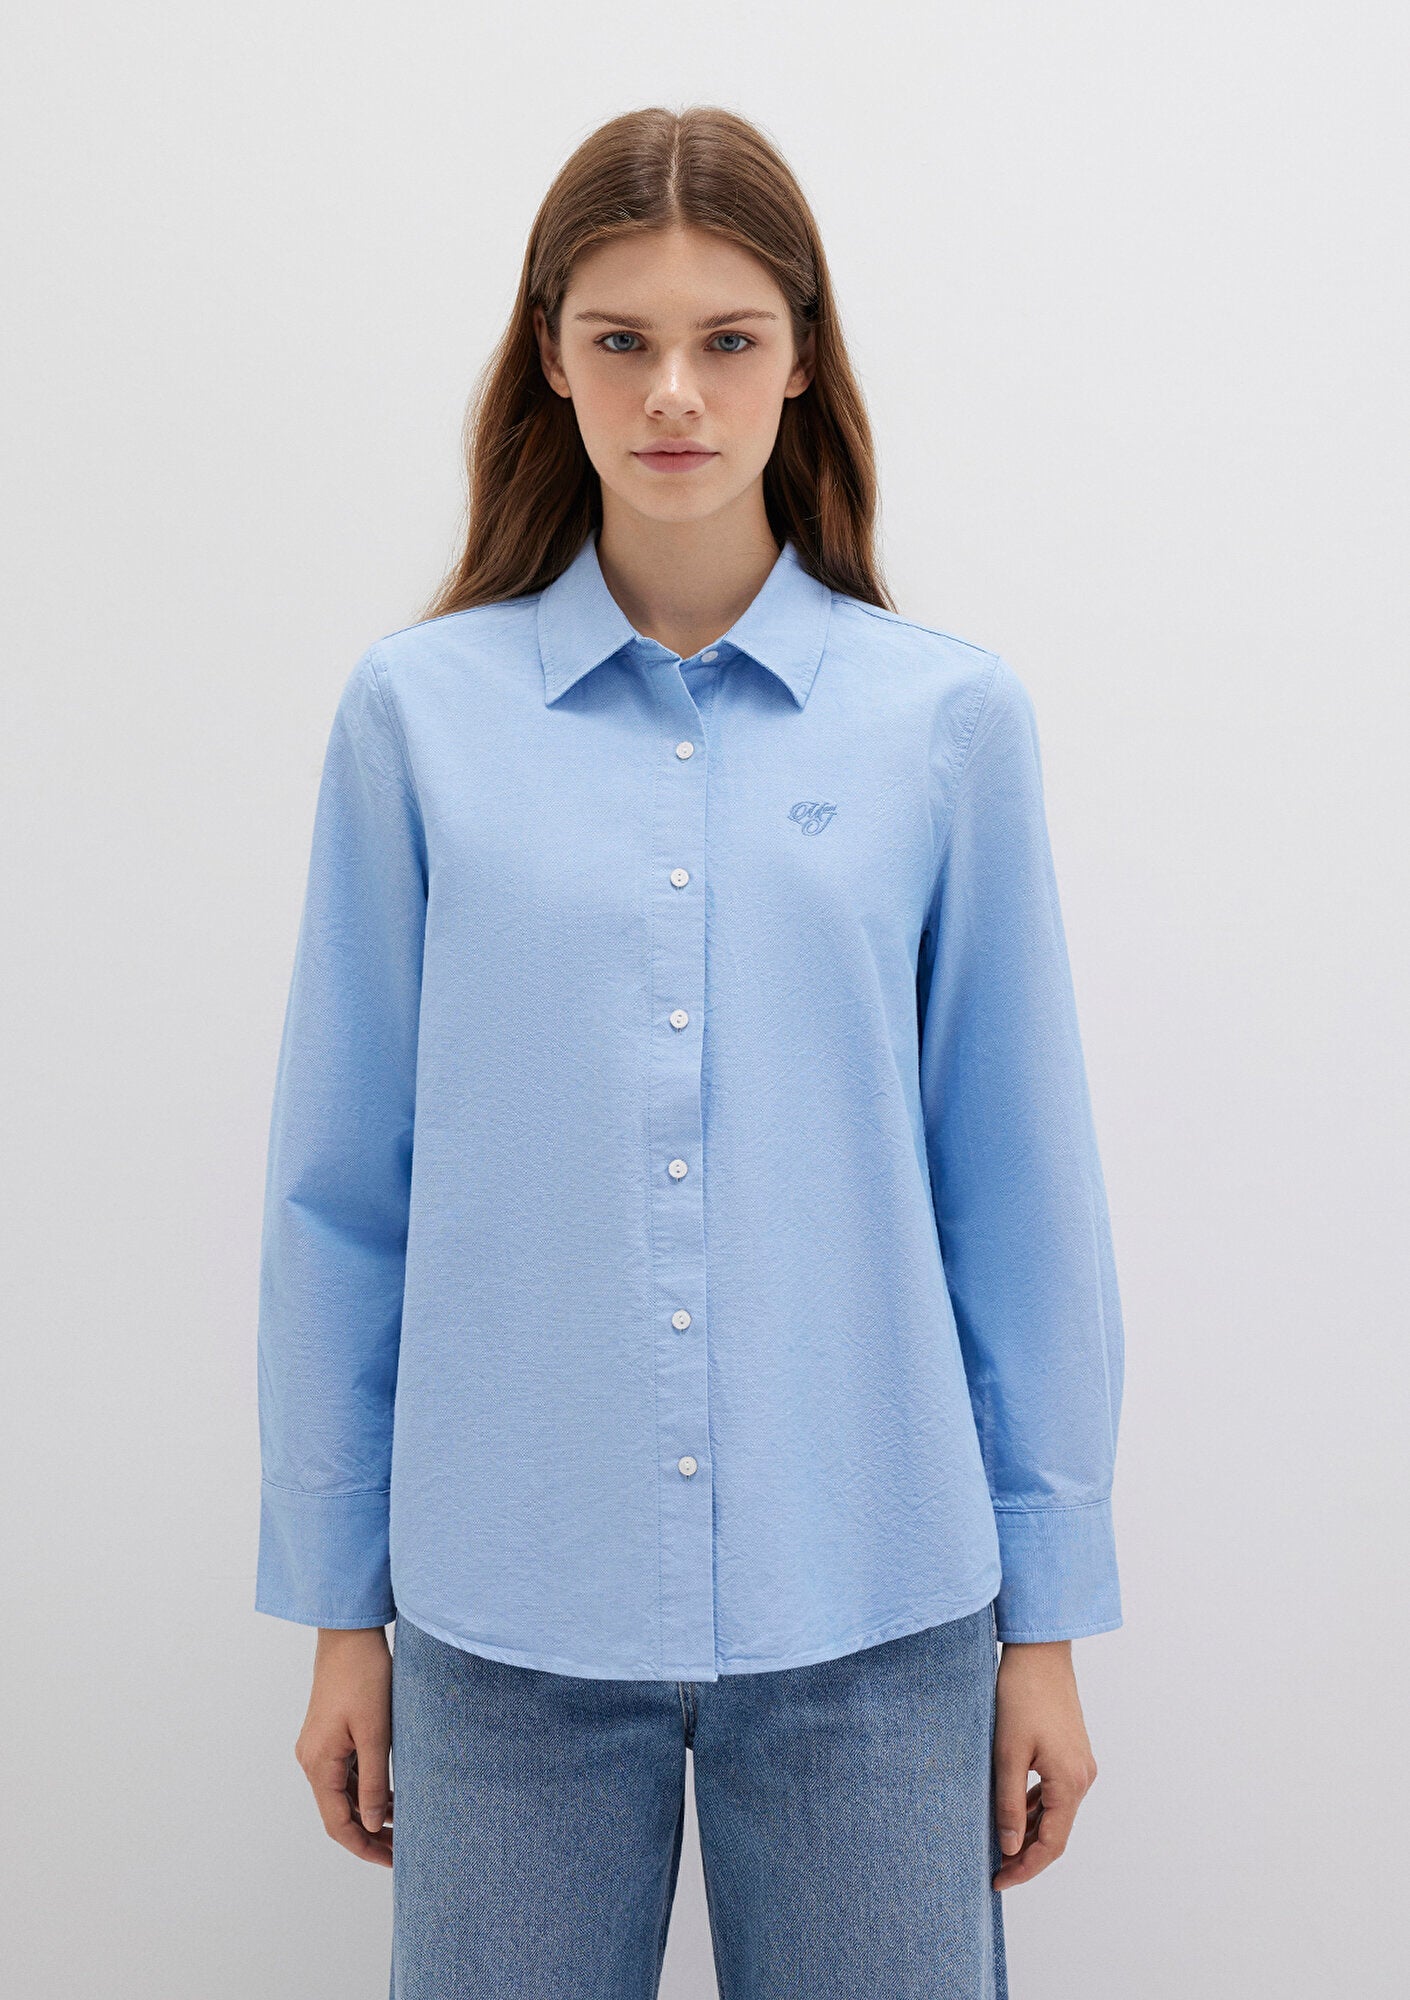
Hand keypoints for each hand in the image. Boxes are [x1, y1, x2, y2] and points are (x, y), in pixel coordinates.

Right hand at [294, 1627, 394, 1866]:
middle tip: (403, 1849)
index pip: (338, 1824)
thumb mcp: (375, 1732)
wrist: (349, 1634)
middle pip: (339, 1813)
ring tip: (403, 1826)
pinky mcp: (329, 1735)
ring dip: (369, 1812)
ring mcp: (318, 1748)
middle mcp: (312, 1760)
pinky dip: (366, 1788)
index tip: (393, 1861)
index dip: (364, 1847)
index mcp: (319, 1764)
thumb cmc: (363, 1676)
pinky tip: (391, 1795)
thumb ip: (373, 1781)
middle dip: (369, 1834)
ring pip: (342, 1794)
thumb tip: (371, 1825)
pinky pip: (345, 1774)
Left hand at [991, 1639, 1097, 1890]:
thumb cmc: (1020, 1696)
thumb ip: (1009, 1803)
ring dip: (1030, 1832)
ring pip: (1055, 1813)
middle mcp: (1083, 1778)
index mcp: (1070, 1782)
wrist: (1040, 1652)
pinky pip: (1055, 1793)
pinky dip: (1035, 1808)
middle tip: (994, 1869)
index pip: (1051, 1844)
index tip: (997, 1881)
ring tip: (998, 1845)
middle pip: (1056, 1833)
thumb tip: (1009, 1847)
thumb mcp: (1007, 1752)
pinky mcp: (1072, 1753)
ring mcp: (1080, 1765)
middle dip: (1026, 1855)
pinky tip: (1013, 1811)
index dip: (1025, 1868)